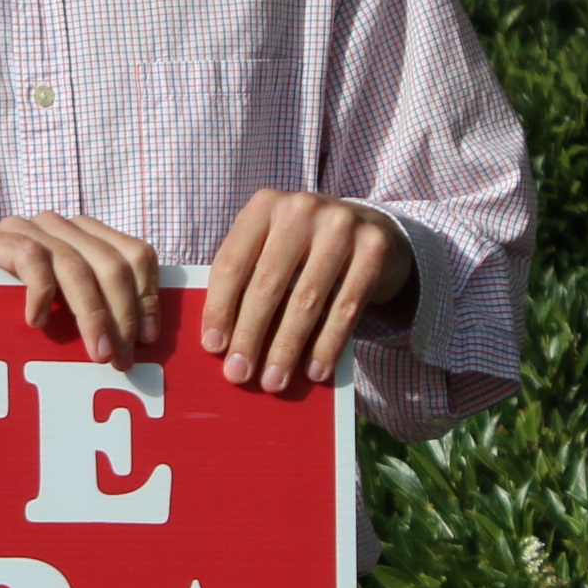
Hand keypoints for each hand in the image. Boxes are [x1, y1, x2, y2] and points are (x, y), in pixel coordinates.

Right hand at [0, 210, 161, 367]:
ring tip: (96, 353)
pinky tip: (36, 323)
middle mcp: (59, 225)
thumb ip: (102, 311)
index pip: (135, 253)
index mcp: (86, 235)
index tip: (148, 339)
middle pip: (111, 263)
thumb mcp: (68, 311)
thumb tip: (148, 344)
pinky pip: (29, 257)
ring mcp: (24, 228)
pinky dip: (40, 293)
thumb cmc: (17, 315)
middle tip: (120, 359)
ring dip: (90, 315)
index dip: (147, 296)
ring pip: (75, 266)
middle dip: (121, 316)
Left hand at [202, 190, 415, 392]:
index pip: (232, 262)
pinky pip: (346, 307)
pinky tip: (315, 371)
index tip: (213, 346)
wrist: (372, 226)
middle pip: (268, 284)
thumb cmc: (305, 246)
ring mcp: (342, 225)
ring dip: (287, 348)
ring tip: (273, 381)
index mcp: (264, 205)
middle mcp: (301, 209)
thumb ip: (247, 278)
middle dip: (250, 335)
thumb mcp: (272, 246)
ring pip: (307, 300)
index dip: (219, 307)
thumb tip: (221, 341)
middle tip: (238, 374)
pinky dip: (328, 344)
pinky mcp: (375, 248)